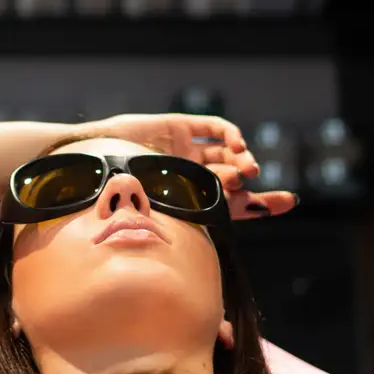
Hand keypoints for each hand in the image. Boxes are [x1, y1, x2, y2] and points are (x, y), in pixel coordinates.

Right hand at [83, 112, 296, 220]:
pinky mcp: (179, 126)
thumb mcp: (155, 219)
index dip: (263, 203)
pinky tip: (234, 145)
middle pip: (235, 177)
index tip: (289, 201)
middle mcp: (190, 175)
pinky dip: (229, 134)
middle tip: (261, 183)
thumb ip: (185, 228)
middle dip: (253, 180)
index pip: (234, 204)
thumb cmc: (112, 198)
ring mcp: (186, 150)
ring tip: (245, 166)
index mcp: (188, 201)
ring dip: (241, 158)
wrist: (85, 166)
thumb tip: (220, 247)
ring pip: (226, 153)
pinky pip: (212, 127)